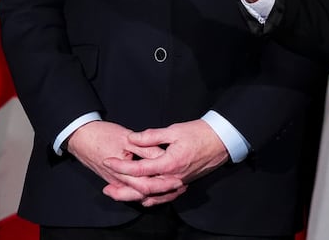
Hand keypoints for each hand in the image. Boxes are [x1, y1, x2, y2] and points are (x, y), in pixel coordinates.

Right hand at [65, 120, 178, 203]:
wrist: (81, 138)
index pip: (147, 184)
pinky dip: (144, 190)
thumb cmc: (102, 135)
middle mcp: (119, 181)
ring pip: (138, 194)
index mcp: (123, 171)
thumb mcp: (126, 138)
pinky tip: (156, 187)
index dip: (164, 183)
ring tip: (172, 188)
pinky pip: (131, 190)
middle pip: (144, 193)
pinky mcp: (114, 180)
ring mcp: (115, 182)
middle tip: (180, 187)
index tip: (179, 179)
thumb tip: (161, 155)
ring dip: (155, 193)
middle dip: (163, 192)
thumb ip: (145, 147)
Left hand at [101, 119, 229, 205]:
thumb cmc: (200, 133)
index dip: (121, 166)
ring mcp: (179, 182)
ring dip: (133, 196)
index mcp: (170, 162)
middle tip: (106, 188)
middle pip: (142, 189)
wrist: (222, 140)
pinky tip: (142, 198)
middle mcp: (173, 177)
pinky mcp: (183, 183)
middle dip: (122, 189)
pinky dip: (151, 199)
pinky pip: (164, 197)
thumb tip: (131, 138)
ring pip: (152, 196)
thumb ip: (151, 136)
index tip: (108, 160)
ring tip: (118, 193)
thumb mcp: (174, 130)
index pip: (139, 169)